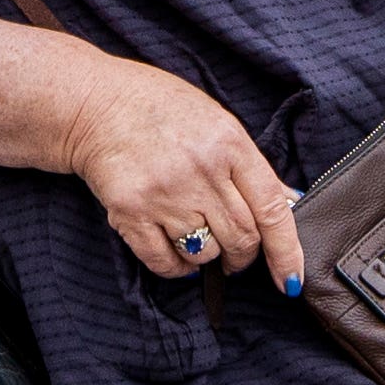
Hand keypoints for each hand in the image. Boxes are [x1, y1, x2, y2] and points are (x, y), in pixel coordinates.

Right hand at [62, 54, 305, 291]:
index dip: (286, 252)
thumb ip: (250, 167)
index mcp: (230, 143)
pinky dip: (175, 268)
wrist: (94, 103)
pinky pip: (164, 261)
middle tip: (235, 254)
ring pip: (204, 254)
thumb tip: (288, 203)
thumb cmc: (160, 110)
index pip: (272, 209)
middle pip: (241, 238)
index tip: (290, 280)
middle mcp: (200, 170)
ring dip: (206, 259)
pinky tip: (175, 254)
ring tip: (198, 239)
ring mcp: (164, 192)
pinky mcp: (130, 211)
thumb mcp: (216, 124)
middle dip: (242, 256)